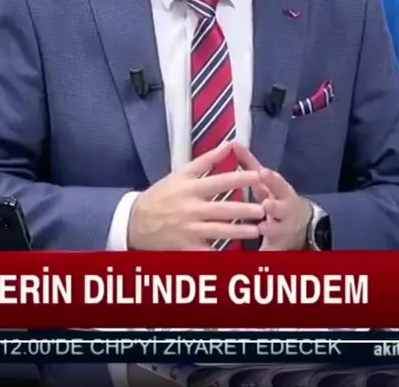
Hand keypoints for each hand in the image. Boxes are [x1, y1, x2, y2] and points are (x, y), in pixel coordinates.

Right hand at [127, 143, 264, 250]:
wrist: (134, 222)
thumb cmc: (162, 194)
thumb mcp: (181, 174)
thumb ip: (207, 160)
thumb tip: (231, 144)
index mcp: (190, 189)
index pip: (220, 181)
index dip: (240, 178)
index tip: (259, 176)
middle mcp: (190, 209)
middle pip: (222, 209)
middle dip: (244, 210)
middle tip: (264, 209)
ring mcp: (188, 230)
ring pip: (218, 232)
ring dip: (239, 232)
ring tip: (257, 231)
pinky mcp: (186, 248)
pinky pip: (207, 252)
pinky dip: (221, 255)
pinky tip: (237, 255)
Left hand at [232, 145, 311, 250]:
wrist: (301, 223)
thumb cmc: (276, 197)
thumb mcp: (266, 181)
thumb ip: (250, 164)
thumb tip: (234, 144)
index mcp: (280, 192)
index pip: (277, 183)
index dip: (271, 179)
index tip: (263, 173)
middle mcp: (284, 210)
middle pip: (281, 207)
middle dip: (274, 206)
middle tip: (266, 204)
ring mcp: (284, 228)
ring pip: (279, 229)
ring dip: (271, 229)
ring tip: (263, 228)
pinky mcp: (279, 245)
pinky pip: (271, 251)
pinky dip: (266, 253)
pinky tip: (259, 256)